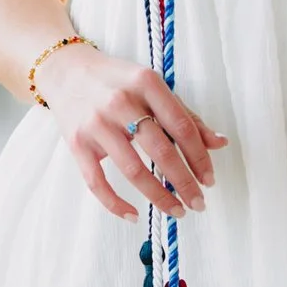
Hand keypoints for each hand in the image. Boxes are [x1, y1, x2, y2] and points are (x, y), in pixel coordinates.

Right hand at [37, 43, 227, 221]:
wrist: (67, 71)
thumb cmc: (117, 81)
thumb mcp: (153, 87)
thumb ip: (186, 115)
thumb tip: (220, 143)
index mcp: (146, 83)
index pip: (181, 127)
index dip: (200, 157)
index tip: (210, 180)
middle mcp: (121, 102)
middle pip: (161, 150)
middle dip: (184, 182)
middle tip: (198, 203)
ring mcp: (96, 124)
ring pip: (133, 170)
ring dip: (159, 196)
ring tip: (176, 210)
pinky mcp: (77, 144)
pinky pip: (97, 182)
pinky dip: (116, 204)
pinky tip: (134, 215)